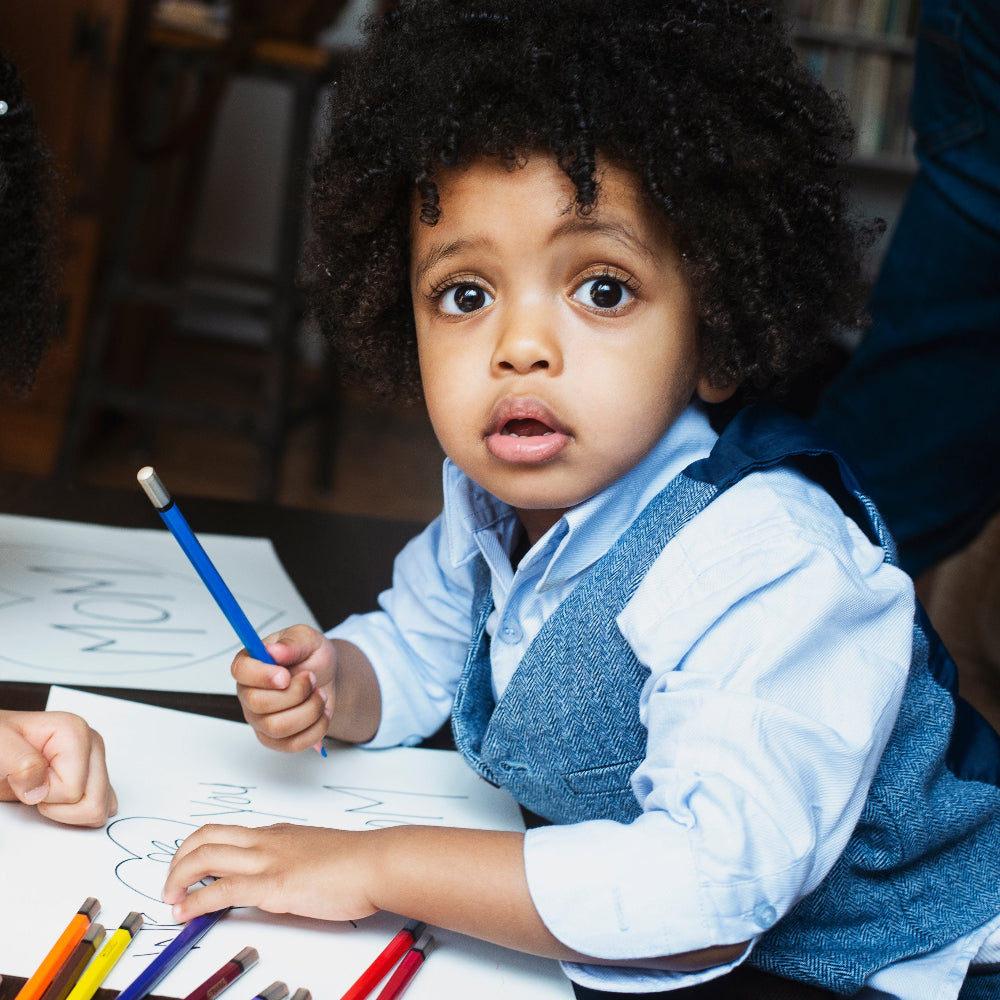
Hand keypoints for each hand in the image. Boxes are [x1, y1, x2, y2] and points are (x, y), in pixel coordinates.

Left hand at [0, 710, 117, 825]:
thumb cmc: (0, 744)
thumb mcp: (0, 747)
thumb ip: (22, 764)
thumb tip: (39, 789)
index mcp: (75, 733)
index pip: (73, 789)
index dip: (42, 794)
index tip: (24, 779)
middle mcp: (91, 746)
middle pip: (94, 801)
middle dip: (57, 806)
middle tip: (34, 788)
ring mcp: (96, 762)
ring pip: (101, 809)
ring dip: (66, 812)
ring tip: (44, 791)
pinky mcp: (95, 777)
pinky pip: (103, 807)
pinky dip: (77, 814)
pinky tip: (57, 799)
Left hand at [162, 823, 378, 922]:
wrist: (377, 863)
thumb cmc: (357, 862)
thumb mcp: (316, 855)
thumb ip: (293, 862)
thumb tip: (278, 881)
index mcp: (277, 833)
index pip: (225, 832)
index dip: (196, 849)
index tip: (186, 870)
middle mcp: (267, 841)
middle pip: (205, 837)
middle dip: (177, 860)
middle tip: (170, 885)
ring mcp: (269, 860)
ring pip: (205, 856)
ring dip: (177, 878)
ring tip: (170, 900)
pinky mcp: (273, 886)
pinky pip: (222, 889)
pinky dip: (195, 902)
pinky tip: (185, 914)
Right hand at [233, 625, 335, 752]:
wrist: (327, 680)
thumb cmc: (312, 658)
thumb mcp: (308, 639)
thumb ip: (293, 642)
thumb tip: (275, 650)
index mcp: (251, 664)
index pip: (240, 671)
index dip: (262, 675)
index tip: (285, 675)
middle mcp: (249, 694)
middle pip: (259, 703)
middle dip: (296, 692)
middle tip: (312, 679)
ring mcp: (260, 720)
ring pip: (278, 727)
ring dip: (309, 710)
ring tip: (320, 695)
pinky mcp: (276, 740)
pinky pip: (293, 744)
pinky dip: (316, 728)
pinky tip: (322, 713)